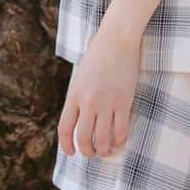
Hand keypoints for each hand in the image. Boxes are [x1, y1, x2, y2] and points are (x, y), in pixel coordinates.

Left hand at [58, 23, 140, 158]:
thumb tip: (80, 119)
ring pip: (103, 139)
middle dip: (88, 151)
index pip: (65, 129)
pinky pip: (121, 130)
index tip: (71, 152)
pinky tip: (120, 141)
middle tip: (92, 152)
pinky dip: (120, 141)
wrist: (117, 37)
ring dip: (104, 150)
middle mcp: (88, 101)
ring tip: (106, 150)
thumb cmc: (98, 53)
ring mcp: (107, 102)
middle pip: (84, 138)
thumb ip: (78, 97)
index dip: (66, 146)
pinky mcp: (124, 101)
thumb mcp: (80, 75)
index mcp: (74, 94)